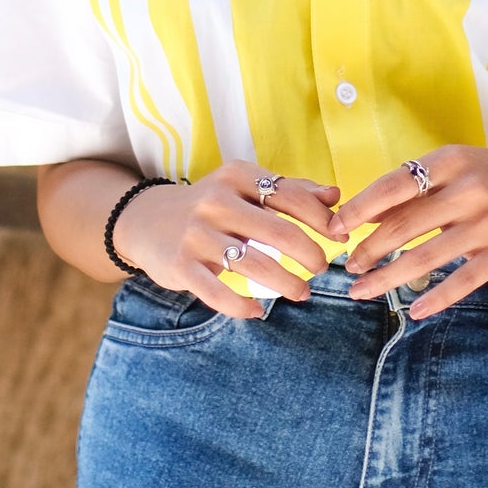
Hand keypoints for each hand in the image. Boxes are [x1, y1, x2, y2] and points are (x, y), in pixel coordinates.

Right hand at [116, 162, 348, 319]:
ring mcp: (197, 234)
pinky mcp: (181, 266)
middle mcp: (216, 201)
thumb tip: (335, 195)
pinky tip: (259, 311)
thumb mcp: (246, 188)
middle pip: (280, 232)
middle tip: (323, 268)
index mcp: (237, 176)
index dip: (323, 220)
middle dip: (311, 255)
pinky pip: (218, 293)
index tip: (341, 238)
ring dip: (287, 283)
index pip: (292, 196)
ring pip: (255, 265)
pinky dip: (242, 307)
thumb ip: (290, 191)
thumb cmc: (212, 204)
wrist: (146, 220)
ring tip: (302, 292)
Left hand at [330, 144, 487, 318]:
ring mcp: (486, 224)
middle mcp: (466, 190)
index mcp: (451, 161)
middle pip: (402, 226)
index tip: (334, 229)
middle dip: (367, 251)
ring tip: (362, 290)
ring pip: (423, 258)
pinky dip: (433, 299)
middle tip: (346, 267)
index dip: (358, 209)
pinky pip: (460, 282)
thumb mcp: (464, 167)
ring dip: (387, 278)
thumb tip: (370, 215)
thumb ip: (422, 189)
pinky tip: (412, 311)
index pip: (392, 186)